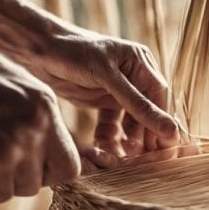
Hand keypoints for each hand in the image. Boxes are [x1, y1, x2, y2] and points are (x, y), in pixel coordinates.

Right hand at [0, 42, 79, 202]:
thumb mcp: (18, 82)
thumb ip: (45, 118)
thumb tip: (77, 153)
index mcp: (44, 111)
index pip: (69, 168)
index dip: (53, 170)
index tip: (36, 163)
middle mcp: (29, 137)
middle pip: (37, 185)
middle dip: (20, 176)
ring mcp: (0, 157)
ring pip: (8, 194)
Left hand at [23, 33, 178, 155]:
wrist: (37, 49)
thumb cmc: (74, 52)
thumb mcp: (108, 78)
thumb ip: (138, 105)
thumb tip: (171, 129)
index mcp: (142, 63)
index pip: (160, 100)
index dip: (163, 125)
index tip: (164, 150)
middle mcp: (134, 76)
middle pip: (148, 113)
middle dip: (144, 136)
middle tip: (140, 160)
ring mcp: (118, 90)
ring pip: (130, 122)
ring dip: (126, 140)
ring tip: (119, 157)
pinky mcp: (102, 100)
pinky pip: (112, 124)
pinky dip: (108, 137)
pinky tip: (102, 147)